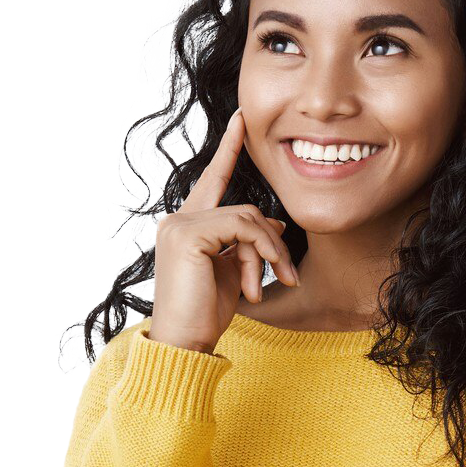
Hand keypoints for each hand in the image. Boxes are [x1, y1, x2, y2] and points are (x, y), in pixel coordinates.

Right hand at [147, 108, 298, 353]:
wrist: (183, 345)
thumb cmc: (205, 315)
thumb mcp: (234, 273)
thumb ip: (247, 244)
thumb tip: (276, 222)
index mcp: (187, 226)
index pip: (212, 181)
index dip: (228, 150)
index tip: (242, 122)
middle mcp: (177, 220)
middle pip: (245, 209)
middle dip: (273, 241)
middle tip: (288, 275)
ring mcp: (180, 225)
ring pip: (248, 218)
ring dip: (270, 253)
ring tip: (274, 284)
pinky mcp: (188, 235)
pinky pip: (242, 228)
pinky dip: (260, 253)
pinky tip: (253, 284)